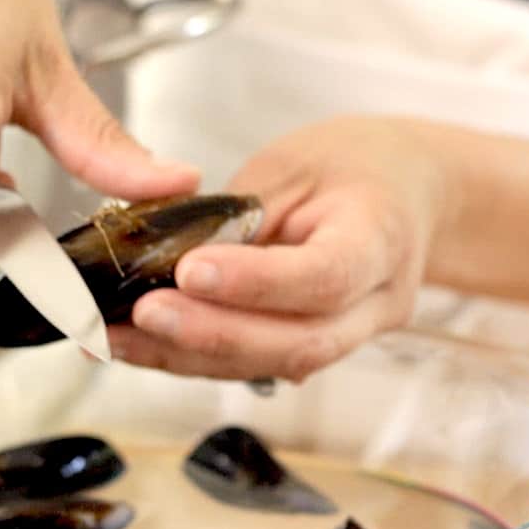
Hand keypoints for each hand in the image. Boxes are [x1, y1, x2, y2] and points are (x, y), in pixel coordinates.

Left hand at [108, 117, 445, 381]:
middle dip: (212, 335)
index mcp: (382, 237)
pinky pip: (259, 362)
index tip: (190, 272)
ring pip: (274, 364)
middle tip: (142, 314)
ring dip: (191, 357)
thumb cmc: (356, 165)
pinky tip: (143, 346)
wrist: (408, 192)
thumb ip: (240, 216)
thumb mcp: (297, 163)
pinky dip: (197, 358)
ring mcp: (354, 335)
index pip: (324, 276)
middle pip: (299, 341)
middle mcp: (377, 302)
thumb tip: (168, 257)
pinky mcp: (319, 347)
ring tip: (121, 338)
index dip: (257, 283)